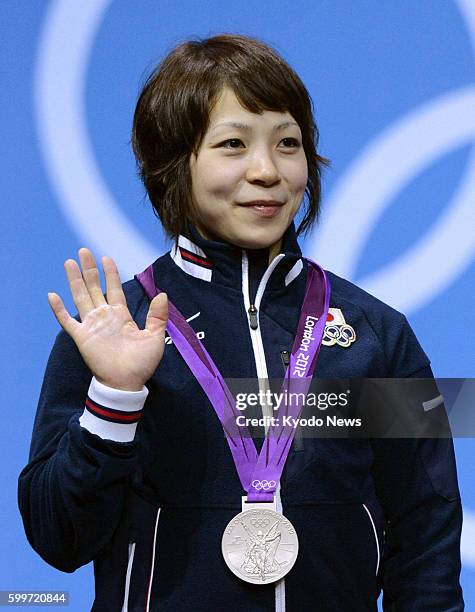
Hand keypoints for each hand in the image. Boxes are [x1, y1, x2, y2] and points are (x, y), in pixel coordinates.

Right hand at [48, 248, 167, 390]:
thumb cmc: (142, 363)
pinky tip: (52, 295)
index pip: (114, 289)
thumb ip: (157, 315)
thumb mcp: (155, 336)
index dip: (110, 273)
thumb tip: (162, 294)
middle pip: (94, 287)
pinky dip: (59, 309)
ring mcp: (91, 325)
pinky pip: (67, 320)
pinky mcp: (81, 337)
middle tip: (84, 251)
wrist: (127, 383)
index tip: (106, 258)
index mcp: (121, 315)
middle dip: (89, 269)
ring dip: (74, 280)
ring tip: (69, 262)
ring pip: (80, 297)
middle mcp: (105, 316)